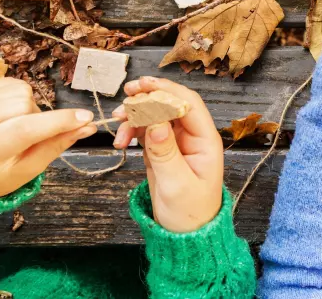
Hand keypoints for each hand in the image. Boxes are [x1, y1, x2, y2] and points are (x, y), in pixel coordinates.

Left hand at [0, 79, 97, 196]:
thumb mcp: (27, 170)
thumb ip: (56, 145)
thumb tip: (87, 125)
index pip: (22, 131)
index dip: (57, 122)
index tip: (85, 117)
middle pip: (22, 106)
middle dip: (38, 117)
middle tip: (31, 134)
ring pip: (18, 90)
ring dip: (28, 107)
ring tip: (16, 124)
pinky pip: (10, 82)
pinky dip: (17, 96)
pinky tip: (6, 113)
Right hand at [112, 77, 223, 232]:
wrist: (183, 236)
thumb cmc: (189, 212)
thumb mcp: (177, 184)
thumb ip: (165, 153)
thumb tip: (156, 122)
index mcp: (205, 140)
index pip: (188, 104)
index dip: (167, 91)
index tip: (144, 86)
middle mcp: (191, 136)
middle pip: (170, 104)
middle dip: (148, 96)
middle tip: (126, 95)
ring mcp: (175, 141)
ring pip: (154, 114)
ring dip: (135, 115)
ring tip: (117, 123)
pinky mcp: (160, 149)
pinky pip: (145, 130)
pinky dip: (131, 130)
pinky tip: (120, 140)